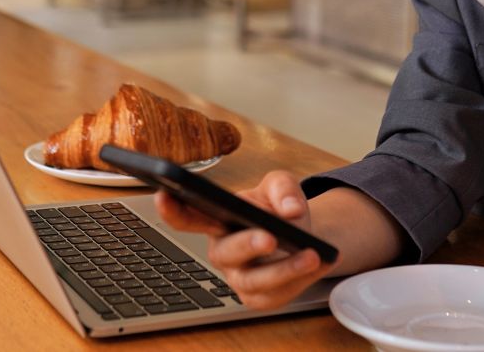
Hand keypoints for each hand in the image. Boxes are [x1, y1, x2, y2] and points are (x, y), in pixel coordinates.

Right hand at [153, 170, 334, 309]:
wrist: (303, 234)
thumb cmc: (278, 209)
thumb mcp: (281, 185)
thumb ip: (283, 188)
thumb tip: (289, 210)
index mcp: (216, 219)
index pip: (187, 216)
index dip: (172, 209)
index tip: (165, 194)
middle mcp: (223, 251)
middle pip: (225, 253)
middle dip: (246, 245)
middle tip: (270, 238)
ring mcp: (238, 277)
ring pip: (253, 281)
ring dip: (284, 269)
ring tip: (310, 255)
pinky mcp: (258, 297)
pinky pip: (276, 295)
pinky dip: (300, 279)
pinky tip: (318, 263)